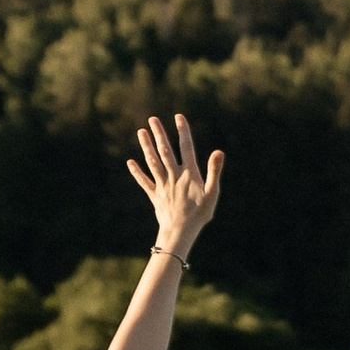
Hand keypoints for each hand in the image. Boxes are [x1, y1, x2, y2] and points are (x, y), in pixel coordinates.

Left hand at [129, 111, 223, 258]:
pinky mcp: (155, 195)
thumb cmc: (200, 214)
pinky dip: (137, 172)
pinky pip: (144, 181)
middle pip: (165, 151)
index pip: (186, 147)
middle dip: (159, 134)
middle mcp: (173, 176)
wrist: (180, 232)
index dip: (183, 131)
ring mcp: (162, 185)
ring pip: (152, 162)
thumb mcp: (213, 193)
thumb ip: (215, 171)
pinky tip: (130, 162)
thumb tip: (218, 151)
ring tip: (141, 132)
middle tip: (153, 119)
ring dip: (146, 147)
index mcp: (189, 174)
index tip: (178, 116)